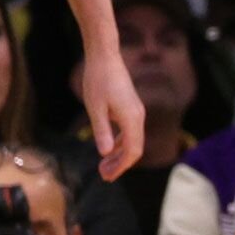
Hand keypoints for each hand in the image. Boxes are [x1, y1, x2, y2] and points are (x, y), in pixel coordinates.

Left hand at [81, 48, 144, 180]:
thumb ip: (102, 131)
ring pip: (133, 140)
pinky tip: (108, 147)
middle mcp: (138, 116)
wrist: (105, 57)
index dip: (122, 167)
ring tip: (103, 165)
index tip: (107, 177)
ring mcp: (136, 111)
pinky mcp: (131, 107)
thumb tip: (106, 153)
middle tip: (103, 175)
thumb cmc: (98, 81)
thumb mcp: (95, 109)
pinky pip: (130, 130)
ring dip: (120, 154)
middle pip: (135, 148)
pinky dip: (120, 142)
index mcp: (132, 118)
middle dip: (120, 164)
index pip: (133, 151)